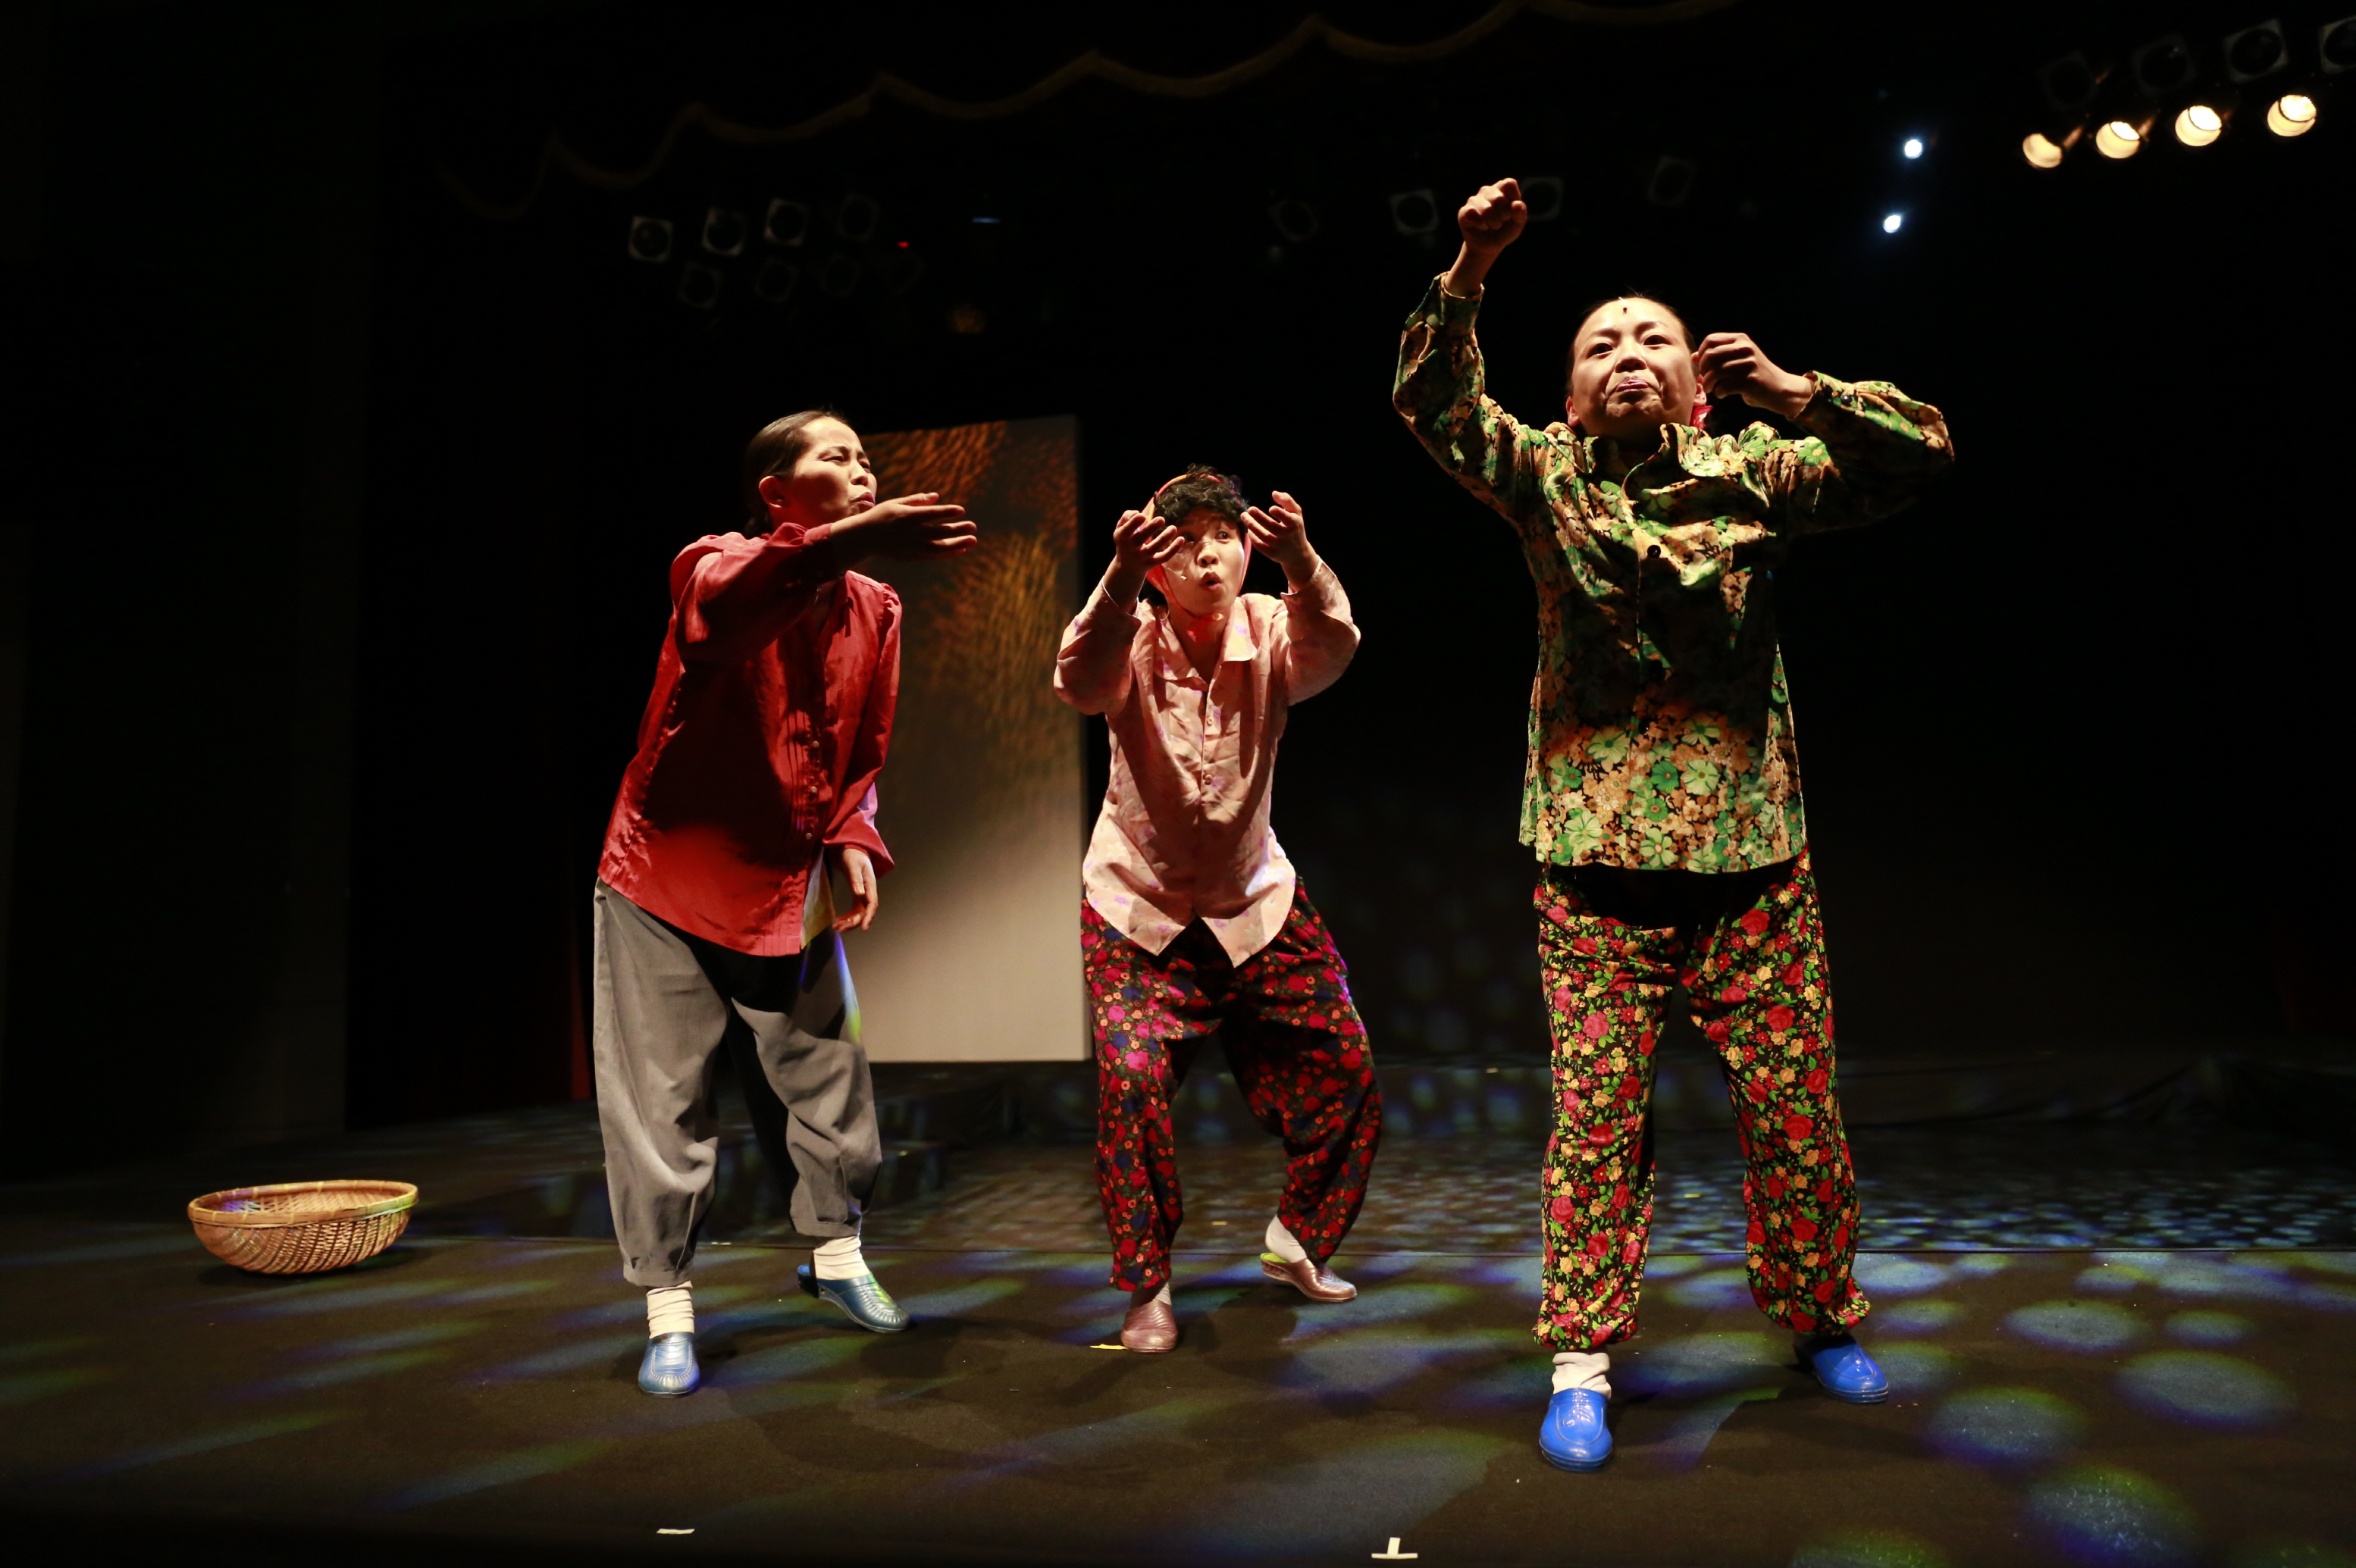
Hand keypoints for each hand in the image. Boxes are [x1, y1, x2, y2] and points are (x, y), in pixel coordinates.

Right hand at [830, 493, 978, 564]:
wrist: (864, 538)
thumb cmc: (881, 516)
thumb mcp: (896, 503)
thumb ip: (917, 500)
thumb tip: (936, 496)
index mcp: (907, 516)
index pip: (931, 514)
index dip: (947, 512)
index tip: (961, 510)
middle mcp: (911, 532)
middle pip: (939, 532)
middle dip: (957, 529)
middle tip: (973, 526)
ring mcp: (912, 546)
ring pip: (939, 547)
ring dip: (957, 543)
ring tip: (973, 539)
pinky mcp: (912, 556)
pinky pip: (933, 556)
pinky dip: (948, 553)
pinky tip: (961, 549)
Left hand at [832, 844, 877, 932]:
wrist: (852, 850)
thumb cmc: (853, 855)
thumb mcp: (853, 865)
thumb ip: (856, 879)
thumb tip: (860, 894)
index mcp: (870, 885)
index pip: (872, 904)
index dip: (868, 916)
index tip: (864, 928)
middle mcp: (868, 892)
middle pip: (864, 911)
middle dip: (854, 922)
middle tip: (840, 928)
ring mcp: (863, 894)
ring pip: (859, 913)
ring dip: (849, 922)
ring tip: (836, 927)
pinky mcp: (857, 895)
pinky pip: (854, 910)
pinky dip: (847, 917)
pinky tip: (838, 921)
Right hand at [1106, 507, 1181, 602]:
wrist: (1127, 567)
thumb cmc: (1125, 542)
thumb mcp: (1120, 529)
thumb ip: (1126, 517)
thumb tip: (1137, 513)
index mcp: (1123, 538)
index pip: (1127, 530)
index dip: (1134, 523)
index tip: (1143, 516)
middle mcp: (1132, 548)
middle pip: (1140, 538)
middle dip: (1150, 528)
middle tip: (1161, 519)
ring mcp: (1142, 557)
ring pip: (1154, 548)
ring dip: (1164, 537)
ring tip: (1173, 528)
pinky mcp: (1152, 563)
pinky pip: (1164, 557)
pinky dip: (1173, 549)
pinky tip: (1181, 539)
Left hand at [1243, 490, 1314, 577]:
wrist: (1298, 554)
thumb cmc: (1295, 528)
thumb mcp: (1296, 513)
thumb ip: (1287, 501)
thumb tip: (1274, 493)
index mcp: (1295, 524)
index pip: (1288, 519)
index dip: (1280, 514)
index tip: (1271, 508)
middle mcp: (1288, 536)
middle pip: (1272, 527)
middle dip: (1259, 517)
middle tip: (1250, 509)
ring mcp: (1280, 546)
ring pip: (1263, 536)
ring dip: (1252, 525)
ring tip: (1244, 516)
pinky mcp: (1272, 554)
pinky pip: (1260, 545)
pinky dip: (1253, 537)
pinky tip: (1249, 529)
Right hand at [1457, 178, 1527, 255]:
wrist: (1488, 246)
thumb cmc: (1505, 231)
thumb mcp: (1518, 224)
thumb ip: (1521, 213)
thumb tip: (1517, 204)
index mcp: (1502, 188)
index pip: (1509, 184)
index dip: (1512, 199)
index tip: (1511, 211)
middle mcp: (1487, 190)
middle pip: (1498, 198)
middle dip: (1503, 215)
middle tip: (1501, 222)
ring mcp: (1474, 200)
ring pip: (1486, 208)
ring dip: (1492, 222)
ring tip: (1492, 226)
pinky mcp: (1464, 211)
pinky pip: (1472, 214)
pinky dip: (1481, 225)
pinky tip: (1482, 227)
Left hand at [1692, 333, 1816, 420]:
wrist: (1780, 388)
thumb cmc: (1754, 375)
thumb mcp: (1738, 360)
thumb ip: (1718, 356)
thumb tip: (1694, 356)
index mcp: (1741, 339)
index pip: (1711, 340)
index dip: (1702, 354)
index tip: (1704, 367)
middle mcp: (1745, 348)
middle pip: (1711, 356)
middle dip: (1703, 370)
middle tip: (1705, 380)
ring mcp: (1750, 364)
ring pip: (1716, 372)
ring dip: (1708, 384)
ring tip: (1711, 389)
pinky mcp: (1752, 381)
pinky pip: (1724, 387)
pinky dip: (1719, 392)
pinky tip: (1722, 394)